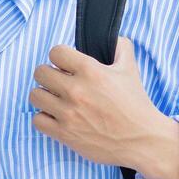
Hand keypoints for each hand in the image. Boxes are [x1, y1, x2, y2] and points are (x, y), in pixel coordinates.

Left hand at [29, 37, 172, 173]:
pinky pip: (37, 120)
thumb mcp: (130, 69)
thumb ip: (121, 47)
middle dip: (50, 74)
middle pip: (40, 72)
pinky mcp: (65, 133)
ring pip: (35, 96)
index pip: (56, 52)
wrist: (142, 140)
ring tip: (57, 99)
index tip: (67, 65)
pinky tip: (57, 117)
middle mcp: (76, 90)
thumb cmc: (136, 104)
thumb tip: (112, 37)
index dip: (61, 57)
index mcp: (91, 71)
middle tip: (60, 82)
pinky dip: (45, 118)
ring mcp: (68, 113)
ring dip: (45, 96)